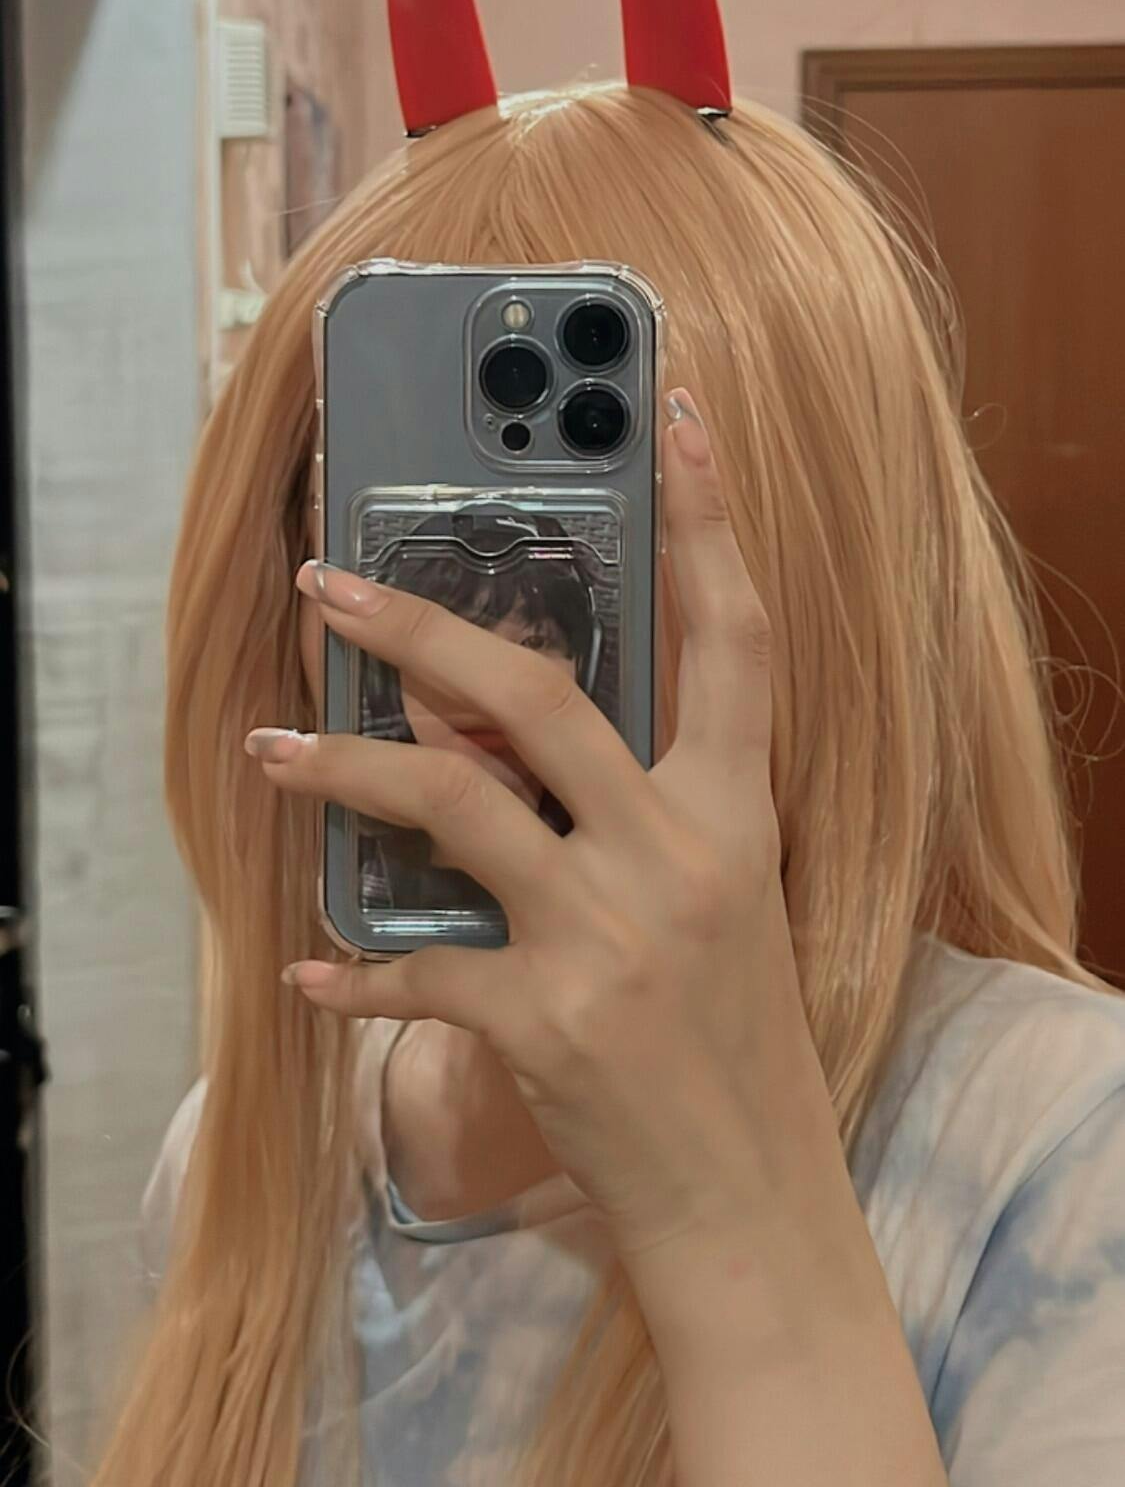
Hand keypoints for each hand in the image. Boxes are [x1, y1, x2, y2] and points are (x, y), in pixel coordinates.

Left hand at [247, 391, 822, 1263]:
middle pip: (536, 695)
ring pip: (450, 802)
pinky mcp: (544, 1019)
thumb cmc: (733, 1037)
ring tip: (269, 748)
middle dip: (417, 626)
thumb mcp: (719, 898)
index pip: (734, 637)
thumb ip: (633, 805)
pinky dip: (355, 970)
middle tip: (324, 586)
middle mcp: (676, 854)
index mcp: (735, 812)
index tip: (677, 417)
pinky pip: (418, 969)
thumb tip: (494, 727)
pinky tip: (310, 973)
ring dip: (344, 766)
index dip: (709, 521)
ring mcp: (609, 934)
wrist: (750, 1196)